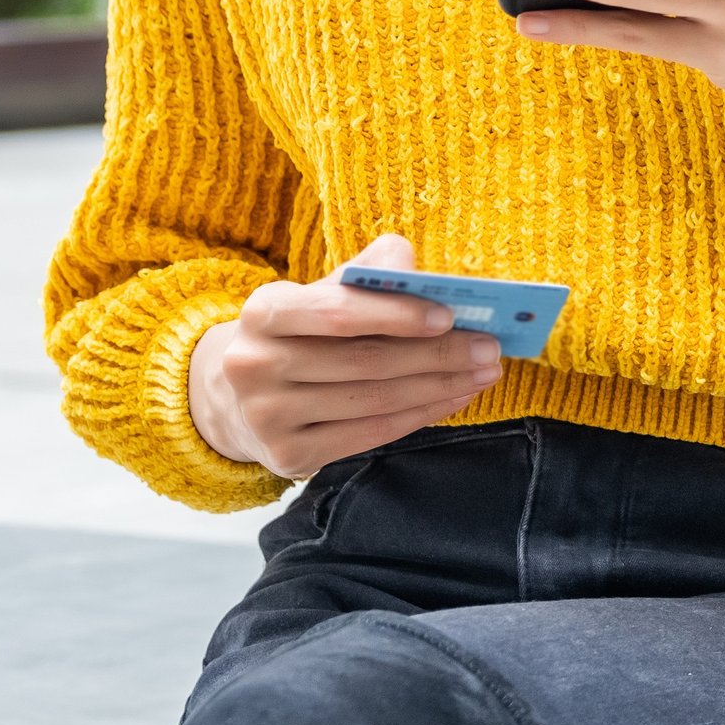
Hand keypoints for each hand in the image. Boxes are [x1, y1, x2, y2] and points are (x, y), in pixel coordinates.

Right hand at [189, 234, 501, 479]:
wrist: (235, 397)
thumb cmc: (298, 334)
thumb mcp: (317, 294)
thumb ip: (364, 273)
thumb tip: (413, 267)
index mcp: (263, 312)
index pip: (337, 312)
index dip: (395, 314)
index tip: (449, 314)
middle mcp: (255, 365)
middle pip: (365, 361)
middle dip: (438, 355)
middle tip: (489, 348)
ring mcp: (267, 416)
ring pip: (374, 401)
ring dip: (440, 386)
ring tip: (483, 373)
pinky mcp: (287, 456)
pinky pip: (370, 434)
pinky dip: (420, 415)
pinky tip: (453, 398)